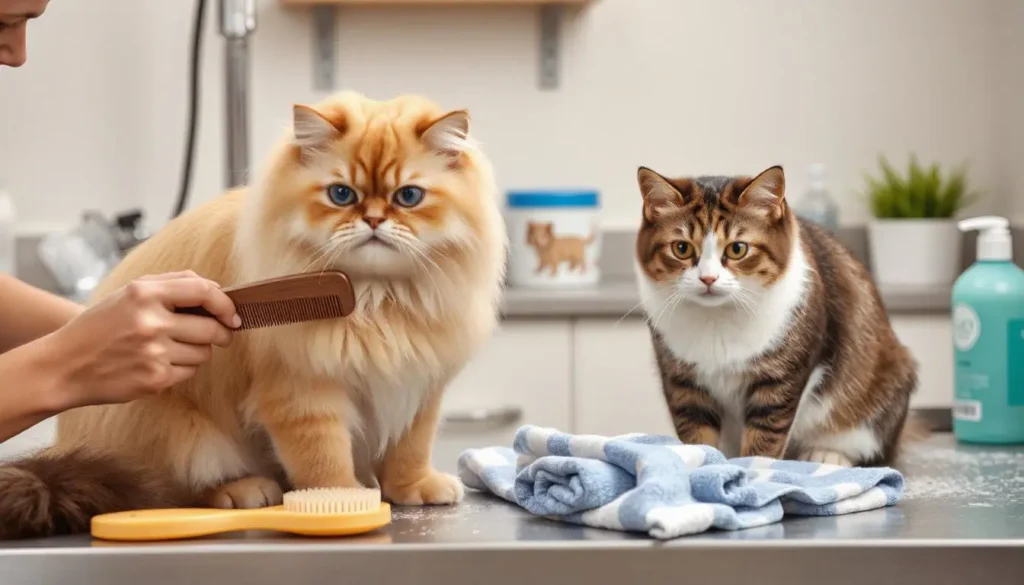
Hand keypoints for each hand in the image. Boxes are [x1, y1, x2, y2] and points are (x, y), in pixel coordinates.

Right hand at [47, 271, 240, 407]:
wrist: (64, 365)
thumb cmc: (100, 326)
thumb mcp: (128, 293)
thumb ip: (172, 283)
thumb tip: (216, 288)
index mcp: (143, 294)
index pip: (204, 291)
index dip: (225, 303)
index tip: (233, 313)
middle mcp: (150, 322)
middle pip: (212, 328)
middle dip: (221, 332)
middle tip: (220, 334)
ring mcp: (153, 353)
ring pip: (204, 352)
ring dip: (199, 350)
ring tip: (173, 347)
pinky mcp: (155, 379)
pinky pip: (190, 371)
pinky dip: (183, 368)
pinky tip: (161, 362)